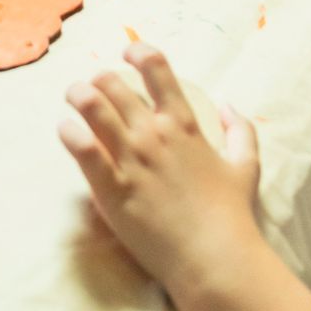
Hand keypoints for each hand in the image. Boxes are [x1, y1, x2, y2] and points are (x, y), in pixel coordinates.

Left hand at [60, 43, 263, 310]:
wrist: (215, 259)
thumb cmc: (231, 215)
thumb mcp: (246, 166)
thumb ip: (241, 130)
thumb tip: (229, 104)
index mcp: (183, 124)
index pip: (156, 68)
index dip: (137, 52)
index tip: (127, 54)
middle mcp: (154, 134)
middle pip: (113, 85)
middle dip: (97, 79)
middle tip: (91, 87)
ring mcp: (132, 160)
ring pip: (93, 108)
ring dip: (78, 95)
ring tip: (73, 97)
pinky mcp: (112, 190)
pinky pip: (82, 150)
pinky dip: (69, 134)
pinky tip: (65, 130)